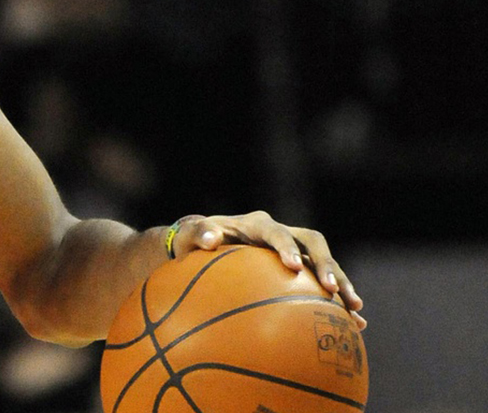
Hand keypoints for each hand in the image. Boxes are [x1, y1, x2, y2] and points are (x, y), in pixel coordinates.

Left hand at [169, 211, 366, 330]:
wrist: (204, 243)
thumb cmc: (196, 239)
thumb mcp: (192, 235)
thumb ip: (198, 233)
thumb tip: (210, 239)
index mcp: (258, 224)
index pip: (277, 233)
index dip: (287, 247)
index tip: (295, 267)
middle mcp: (282, 233)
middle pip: (313, 243)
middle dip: (326, 265)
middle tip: (332, 290)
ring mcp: (294, 250)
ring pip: (325, 263)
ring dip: (341, 284)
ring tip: (356, 312)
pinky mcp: (300, 269)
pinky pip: (323, 284)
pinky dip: (338, 302)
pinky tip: (355, 324)